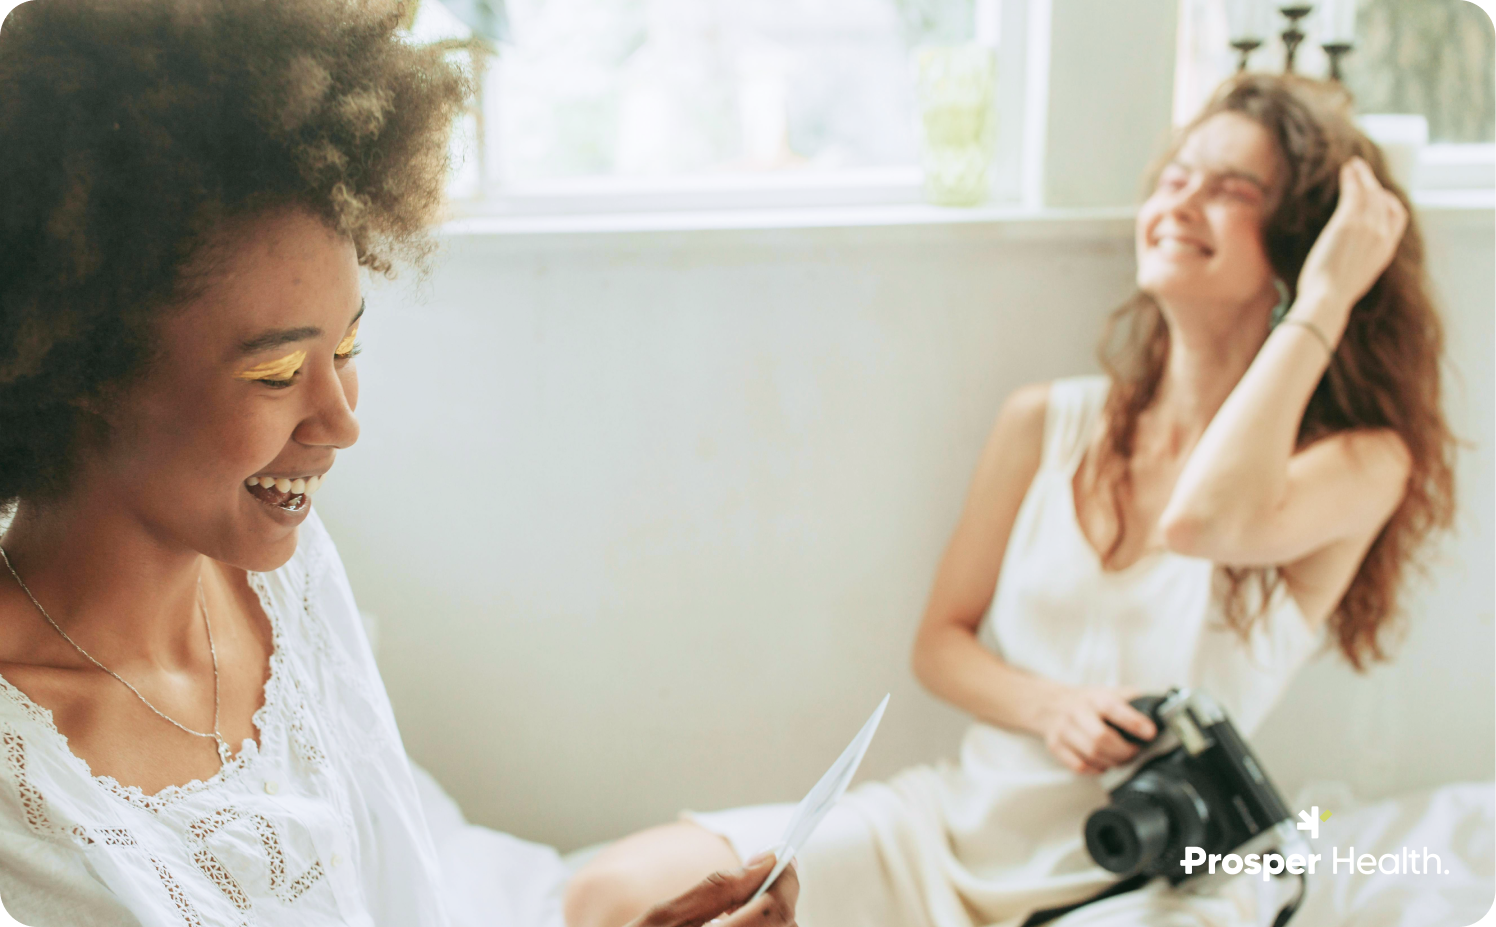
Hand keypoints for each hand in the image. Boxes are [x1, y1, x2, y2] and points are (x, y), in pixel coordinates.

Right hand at [625, 852, 798, 926]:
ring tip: (740, 905)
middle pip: (785, 926)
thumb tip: (762, 862)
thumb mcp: (662, 918)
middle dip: (780, 896)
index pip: (772, 910)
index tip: (778, 856)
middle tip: (758, 878)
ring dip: (772, 917)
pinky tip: (735, 923)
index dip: (784, 878)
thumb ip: (715, 889)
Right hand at [1035, 685, 1156, 774]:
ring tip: (1120, 758)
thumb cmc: (1086, 701)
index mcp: (1094, 698)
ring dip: (1112, 762)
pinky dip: (1096, 769)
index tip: (1150, 733)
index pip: (1113, 708)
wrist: (1048, 704)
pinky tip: (1102, 763)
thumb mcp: (1107, 691)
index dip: (1134, 722)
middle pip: (1101, 738)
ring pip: (1091, 755)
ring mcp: (1064, 730)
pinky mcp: (1055, 746)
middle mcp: (1077, 712)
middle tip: (1134, 752)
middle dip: (1124, 751)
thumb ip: (1132, 699)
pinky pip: (1079, 766)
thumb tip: (1161, 707)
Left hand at [1295, 157, 1408, 314]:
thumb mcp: (1356, 277)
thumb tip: (1348, 261)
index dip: (1390, 202)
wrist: (1328, 298)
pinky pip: (1354, 192)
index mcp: (1385, 250)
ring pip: (1370, 192)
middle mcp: (1381, 235)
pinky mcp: (1348, 222)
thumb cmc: (1332, 295)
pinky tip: (1347, 169)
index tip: (1379, 194)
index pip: (1399, 217)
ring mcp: (1367, 227)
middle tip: (1362, 171)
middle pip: (1384, 200)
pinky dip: (1352, 178)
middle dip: (1373, 183)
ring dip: (1362, 175)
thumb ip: (1360, 261)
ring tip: (1353, 165)